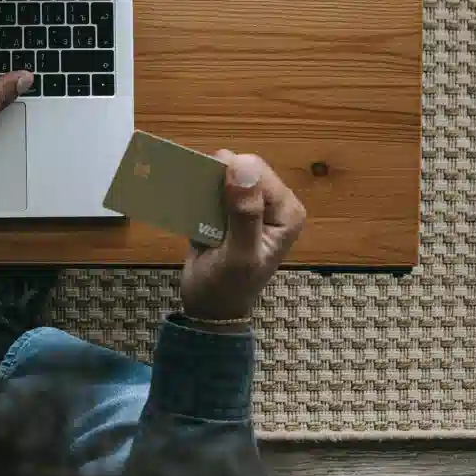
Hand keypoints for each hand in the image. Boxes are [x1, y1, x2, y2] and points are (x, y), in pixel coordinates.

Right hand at [178, 152, 307, 322]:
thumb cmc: (227, 288)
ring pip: (224, 174)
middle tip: (198, 204)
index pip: (256, 171)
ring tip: (193, 205)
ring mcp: (251, 206)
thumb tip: (242, 166)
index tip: (206, 195)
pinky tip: (190, 207)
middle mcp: (273, 204)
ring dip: (205, 184)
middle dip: (216, 178)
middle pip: (240, 168)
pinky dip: (199, 192)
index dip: (228, 175)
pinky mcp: (230, 211)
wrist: (209, 310)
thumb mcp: (239, 255)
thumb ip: (245, 214)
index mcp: (286, 211)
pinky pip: (213, 188)